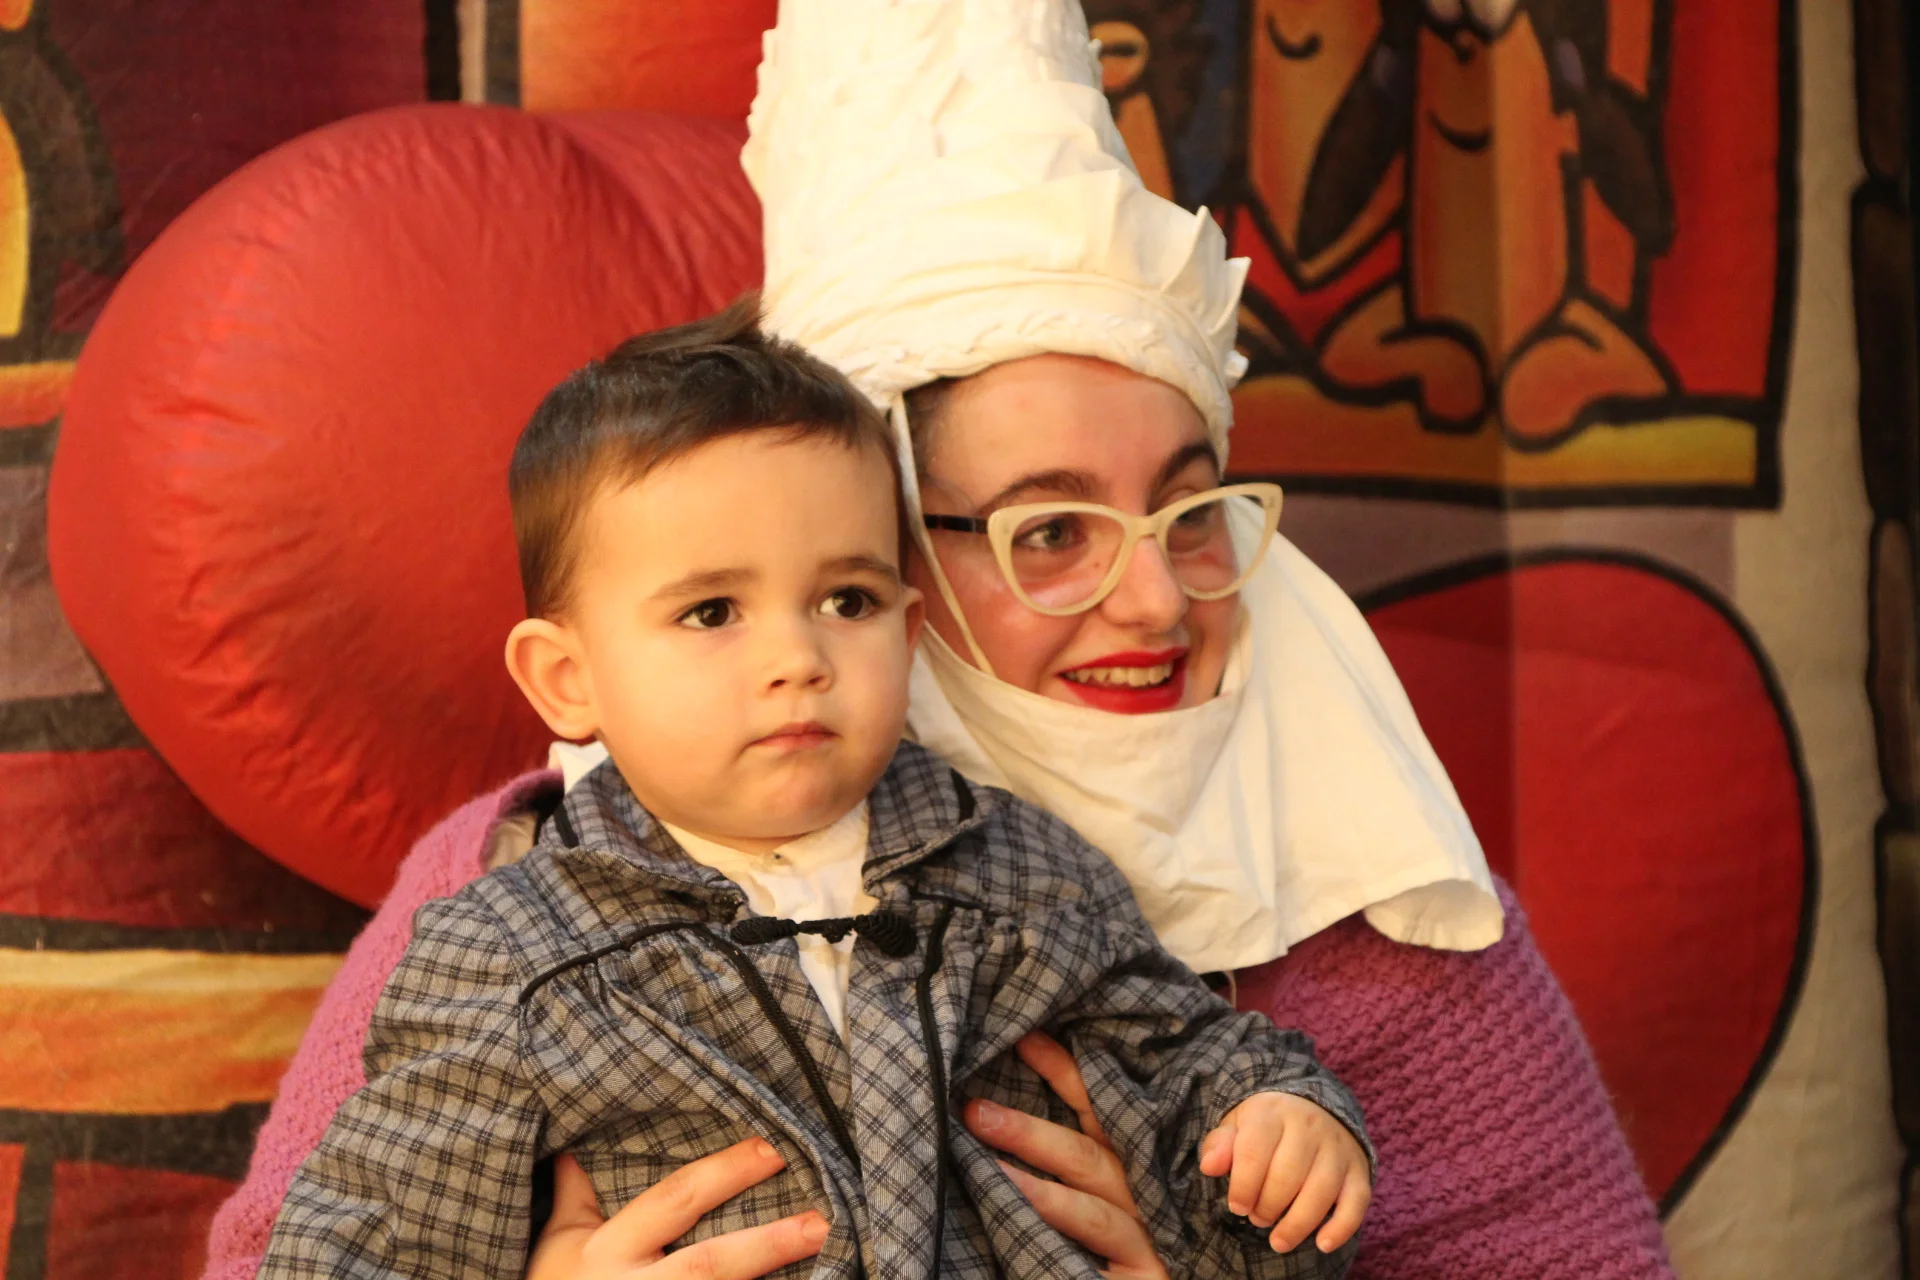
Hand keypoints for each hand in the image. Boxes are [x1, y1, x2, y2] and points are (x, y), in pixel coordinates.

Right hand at [527, 1139, 827, 1279]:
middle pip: (708, 1266)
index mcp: (609, 1252)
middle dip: (766, 1244)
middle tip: (820, 1222)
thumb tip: (572, 1151)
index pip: (673, 1202)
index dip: (724, 1174)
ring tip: (823, 1257)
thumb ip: (574, 1200)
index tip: (773, 1151)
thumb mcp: (557, 1249)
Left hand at [963, 1031, 1169, 1279]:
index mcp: (1128, 1168)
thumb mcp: (1092, 1193)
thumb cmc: (1108, 1248)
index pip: (1098, 1112)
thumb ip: (1062, 1160)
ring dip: (1038, 1192)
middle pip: (1088, 1157)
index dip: (1066, 1074)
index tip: (1024, 1040)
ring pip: (1089, 1212)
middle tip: (976, 1112)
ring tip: (989, 1172)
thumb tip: (992, 1112)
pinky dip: (1059, 1249)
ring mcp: (1144, 1242)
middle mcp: (1141, 1198)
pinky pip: (1090, 1266)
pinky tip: (1020, 1236)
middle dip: (1031, 1132)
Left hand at [1198, 1092, 1370, 1254]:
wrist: (1314, 1109)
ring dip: (1297, 1224)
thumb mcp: (1238, 1126)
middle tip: (1257, 1218)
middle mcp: (1309, 1125)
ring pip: (1321, 1191)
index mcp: (1272, 1112)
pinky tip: (1322, 1244)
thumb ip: (1220, 1145)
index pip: (1254, 1151)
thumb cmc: (1267, 1128)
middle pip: (1287, 1175)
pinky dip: (1341, 1227)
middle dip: (1267, 1207)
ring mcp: (1337, 1147)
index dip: (1243, 1186)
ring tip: (1278, 1241)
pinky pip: (1357, 1201)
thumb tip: (1210, 1167)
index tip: (1237, 1207)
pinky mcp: (1358, 1169)